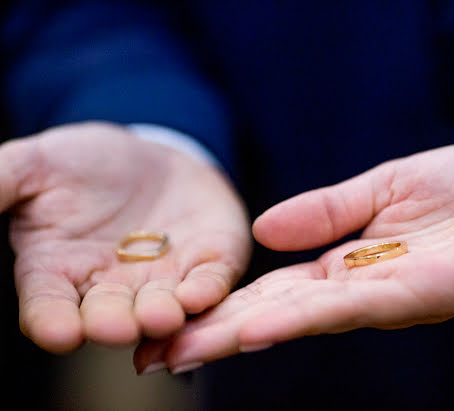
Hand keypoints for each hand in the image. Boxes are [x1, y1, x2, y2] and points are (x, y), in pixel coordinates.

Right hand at [0, 122, 250, 352]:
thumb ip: (0, 183)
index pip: (49, 308)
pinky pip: (207, 284)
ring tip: (162, 316)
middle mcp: (109, 288)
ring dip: (162, 316)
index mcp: (58, 272)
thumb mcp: (35, 165)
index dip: (53, 322)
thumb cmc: (85, 162)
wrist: (151, 155)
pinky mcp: (205, 266)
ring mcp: (160, 281)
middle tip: (117, 326)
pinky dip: (206, 291)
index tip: (58, 332)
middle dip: (111, 324)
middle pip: (107, 316)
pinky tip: (201, 292)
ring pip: (160, 309)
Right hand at [134, 143, 453, 373]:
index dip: (223, 305)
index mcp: (349, 263)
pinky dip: (301, 318)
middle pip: (278, 315)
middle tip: (154, 356)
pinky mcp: (421, 296)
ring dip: (243, 334)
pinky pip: (352, 307)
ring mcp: (387, 298)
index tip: (173, 320)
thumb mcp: (384, 185)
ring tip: (188, 348)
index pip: (274, 290)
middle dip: (216, 334)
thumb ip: (327, 210)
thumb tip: (262, 227)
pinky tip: (256, 327)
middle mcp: (360, 290)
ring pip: (305, 319)